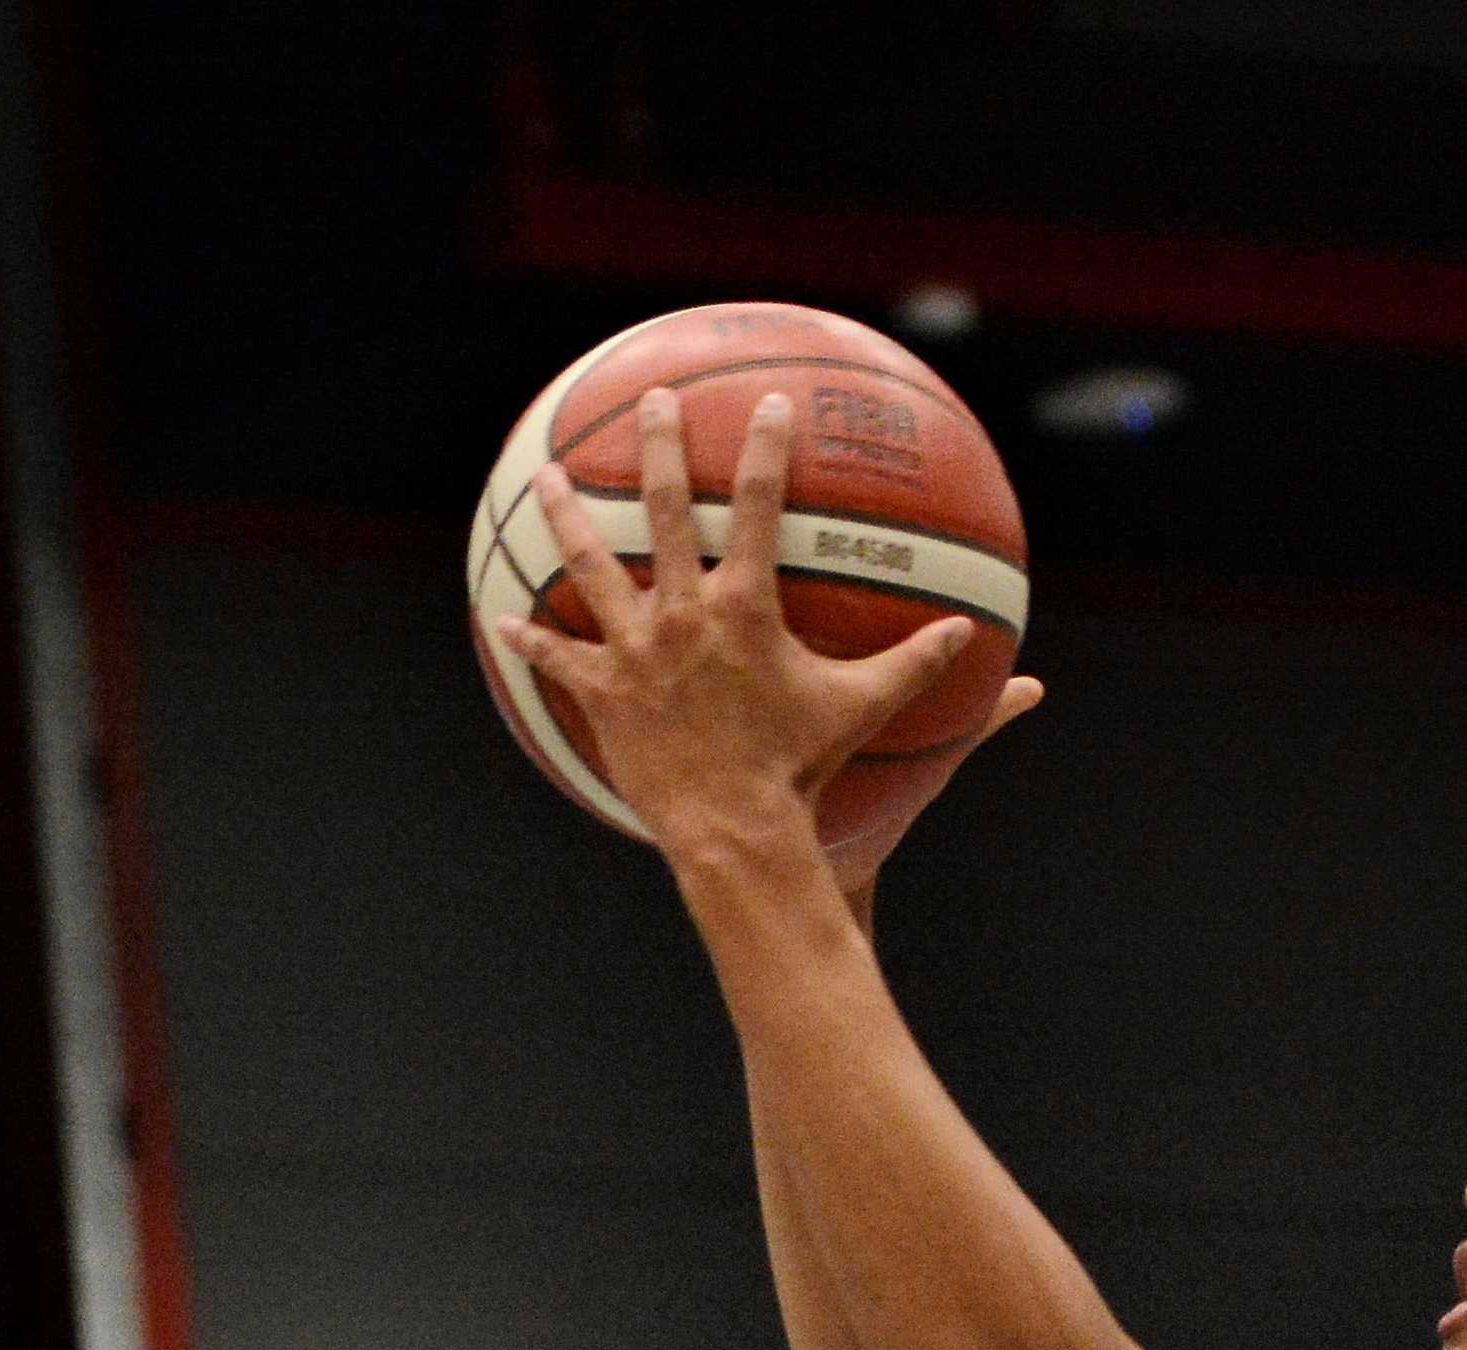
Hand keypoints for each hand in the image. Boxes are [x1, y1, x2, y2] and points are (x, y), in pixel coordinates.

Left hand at [491, 388, 1033, 874]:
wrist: (733, 830)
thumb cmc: (798, 770)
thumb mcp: (860, 708)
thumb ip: (913, 664)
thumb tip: (969, 635)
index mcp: (743, 607)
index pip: (758, 506)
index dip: (766, 451)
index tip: (770, 405)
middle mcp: (682, 615)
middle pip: (665, 511)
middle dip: (660, 448)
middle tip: (653, 403)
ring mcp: (635, 652)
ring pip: (592, 566)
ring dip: (568, 517)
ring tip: (547, 478)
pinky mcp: (602, 694)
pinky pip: (556, 657)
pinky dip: (527, 638)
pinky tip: (497, 616)